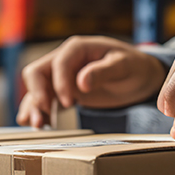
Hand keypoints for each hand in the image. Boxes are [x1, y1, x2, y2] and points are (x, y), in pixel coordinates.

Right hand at [17, 36, 166, 127]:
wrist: (140, 76)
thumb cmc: (134, 66)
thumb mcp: (124, 66)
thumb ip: (103, 71)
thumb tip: (81, 82)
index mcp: (78, 48)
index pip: (58, 63)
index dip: (59, 83)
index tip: (68, 103)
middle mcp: (65, 60)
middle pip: (36, 73)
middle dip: (37, 94)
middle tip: (44, 115)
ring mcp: (61, 76)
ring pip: (37, 89)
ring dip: (34, 106)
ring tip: (37, 125)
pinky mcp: (63, 91)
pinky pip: (44, 100)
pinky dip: (40, 112)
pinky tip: (41, 126)